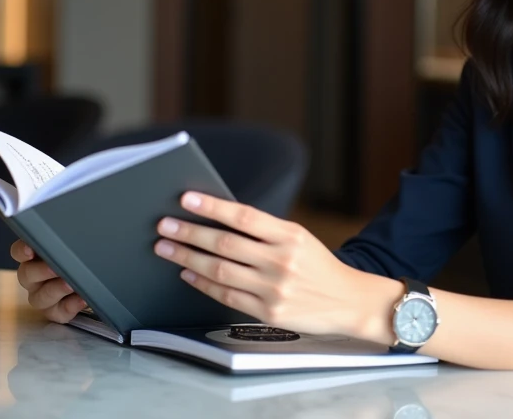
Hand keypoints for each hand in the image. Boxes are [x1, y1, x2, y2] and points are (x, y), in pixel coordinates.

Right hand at [11, 240, 87, 323]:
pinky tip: (82, 298)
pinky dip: (70, 306)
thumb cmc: (80, 258)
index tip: (30, 249)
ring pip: (39, 297)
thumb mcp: (73, 244)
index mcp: (34, 258)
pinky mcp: (56, 312)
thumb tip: (72, 221)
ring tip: (71, 284)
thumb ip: (67, 237)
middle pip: (26, 275)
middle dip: (41, 271)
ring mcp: (42, 296)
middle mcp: (33, 279)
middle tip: (55, 267)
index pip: (19, 252)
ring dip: (55, 290)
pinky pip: (59, 312)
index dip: (21, 251)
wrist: (95, 280)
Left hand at [155, 193, 398, 337]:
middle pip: (224, 244)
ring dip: (187, 258)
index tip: (186, 199)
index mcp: (290, 235)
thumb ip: (264, 231)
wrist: (348, 300)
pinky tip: (187, 274)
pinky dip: (202, 283)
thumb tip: (218, 220)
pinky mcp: (268, 312)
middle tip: (164, 226)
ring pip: (219, 270)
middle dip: (189, 234)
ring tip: (167, 248)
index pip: (244, 216)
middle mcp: (281, 261)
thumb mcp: (299, 238)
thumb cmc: (318, 266)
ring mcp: (274, 289)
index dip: (213, 207)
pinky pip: (226, 295)